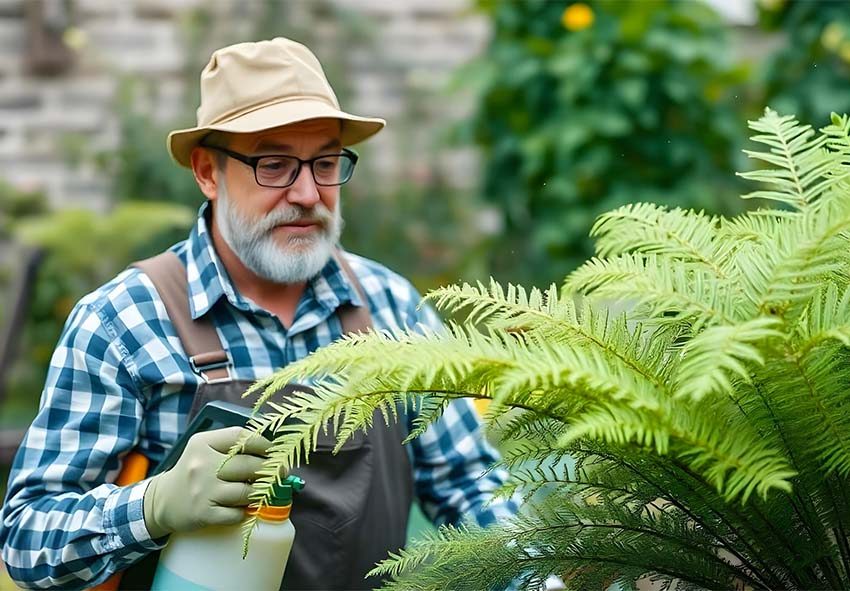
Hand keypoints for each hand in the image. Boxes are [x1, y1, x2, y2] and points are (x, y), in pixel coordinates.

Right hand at [143, 427, 271, 537]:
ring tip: (262, 490)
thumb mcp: (204, 450)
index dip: (263, 443)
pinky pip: (237, 514)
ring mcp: (202, 490)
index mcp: (202, 444)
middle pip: (249, 465)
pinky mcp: (203, 513)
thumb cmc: (192, 473)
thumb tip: (271, 451)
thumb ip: (231, 446)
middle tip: (280, 472)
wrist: (162, 502)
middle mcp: (201, 465)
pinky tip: (243, 508)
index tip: (275, 451)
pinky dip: (245, 512)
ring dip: (259, 492)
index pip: (240, 437)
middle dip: (270, 469)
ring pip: (246, 491)